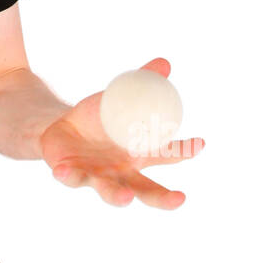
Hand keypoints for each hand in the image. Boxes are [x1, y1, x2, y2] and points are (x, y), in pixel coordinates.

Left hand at [39, 58, 204, 209]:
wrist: (61, 128)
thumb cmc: (98, 118)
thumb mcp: (118, 97)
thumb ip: (142, 84)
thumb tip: (165, 63)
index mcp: (139, 154)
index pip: (166, 154)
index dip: (184, 150)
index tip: (200, 142)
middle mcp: (123, 172)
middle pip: (146, 190)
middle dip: (163, 198)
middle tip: (180, 199)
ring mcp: (98, 177)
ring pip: (110, 191)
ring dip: (118, 196)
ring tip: (126, 198)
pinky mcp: (72, 175)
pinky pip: (71, 177)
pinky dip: (68, 175)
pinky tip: (63, 171)